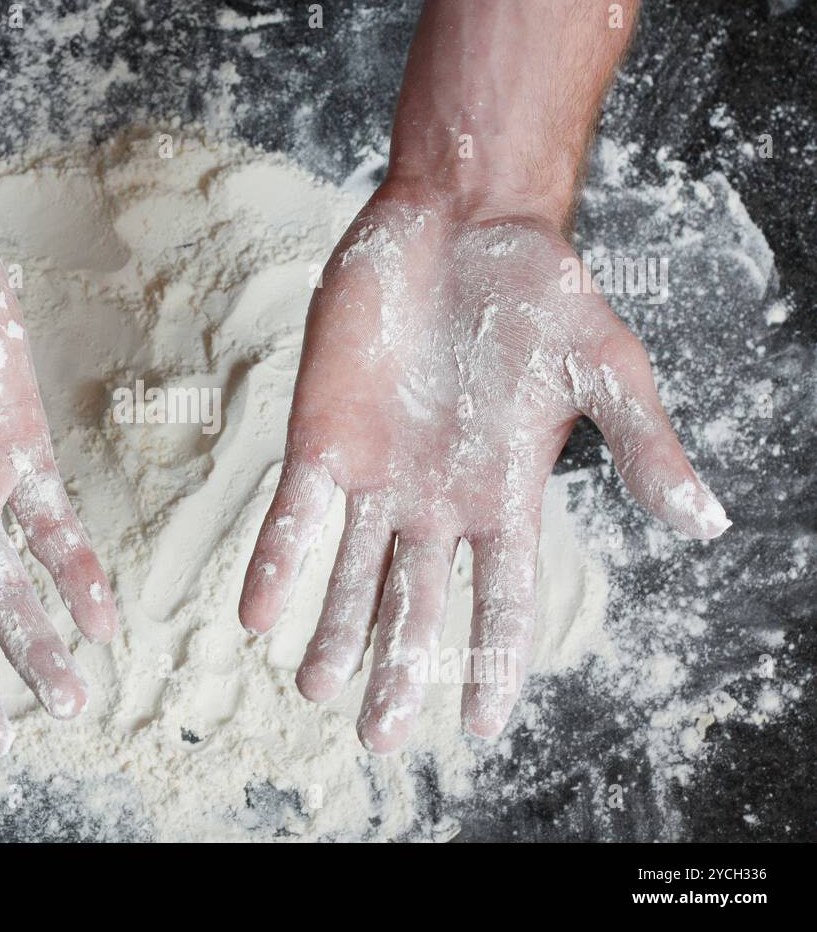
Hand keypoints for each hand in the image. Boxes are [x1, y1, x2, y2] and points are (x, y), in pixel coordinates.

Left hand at [239, 187, 728, 751]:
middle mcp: (434, 501)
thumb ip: (644, 446)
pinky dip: (277, 561)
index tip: (477, 728)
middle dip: (397, 667)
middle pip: (415, 603)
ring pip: (348, 572)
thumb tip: (706, 523)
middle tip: (376, 736)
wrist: (464, 225)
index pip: (499, 601)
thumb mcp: (606, 370)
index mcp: (503, 498)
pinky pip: (294, 512)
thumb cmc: (542, 296)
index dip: (490, 663)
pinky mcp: (322, 436)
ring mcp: (375, 473)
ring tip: (313, 689)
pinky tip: (255, 612)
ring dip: (332, 631)